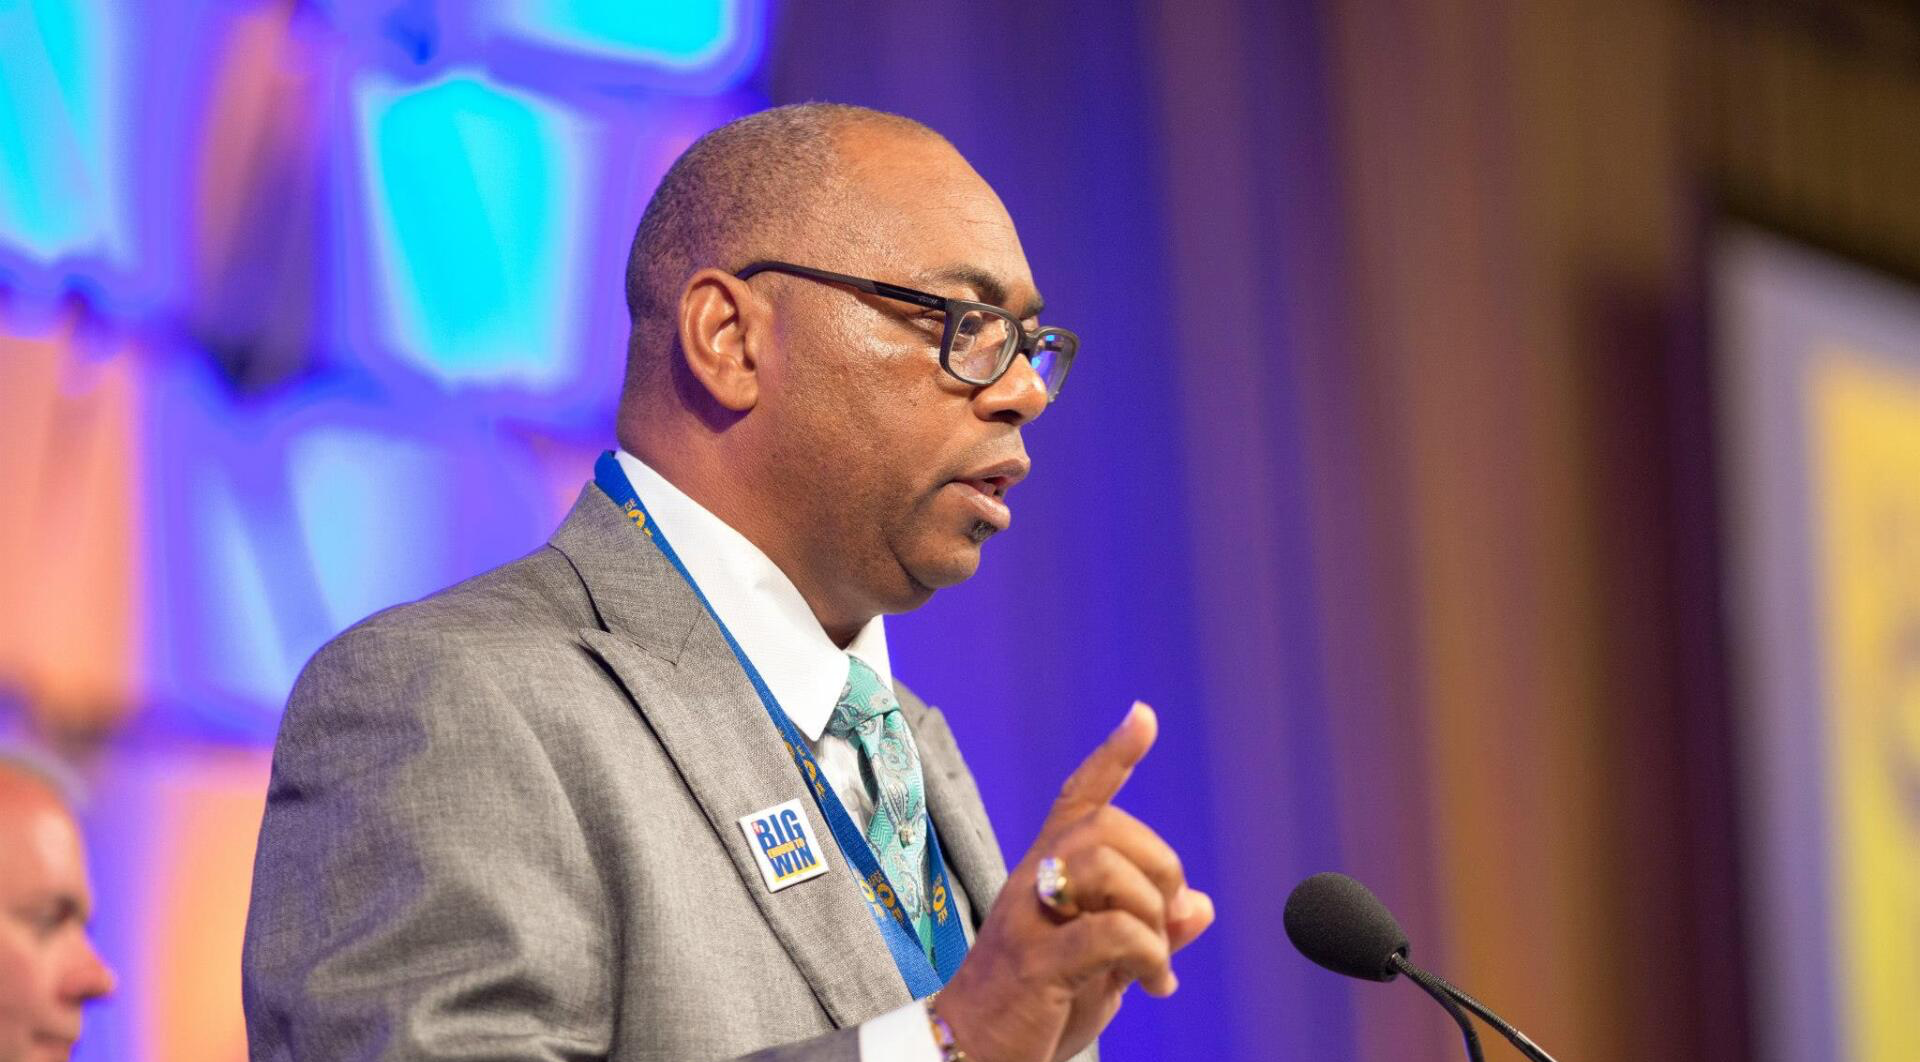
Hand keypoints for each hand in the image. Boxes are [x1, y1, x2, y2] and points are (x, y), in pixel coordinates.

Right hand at [932, 703, 1215, 1061]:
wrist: (966, 1060)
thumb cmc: (1033, 1014)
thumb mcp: (1103, 972)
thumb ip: (1147, 935)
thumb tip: (1201, 906)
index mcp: (1044, 879)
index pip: (1078, 801)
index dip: (1113, 758)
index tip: (1144, 716)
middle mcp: (1031, 886)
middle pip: (1103, 827)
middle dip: (1158, 864)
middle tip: (1168, 921)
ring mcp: (1029, 922)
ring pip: (1103, 864)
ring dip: (1149, 908)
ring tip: (1154, 958)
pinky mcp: (1036, 964)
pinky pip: (1110, 932)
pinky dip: (1149, 955)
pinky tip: (1155, 985)